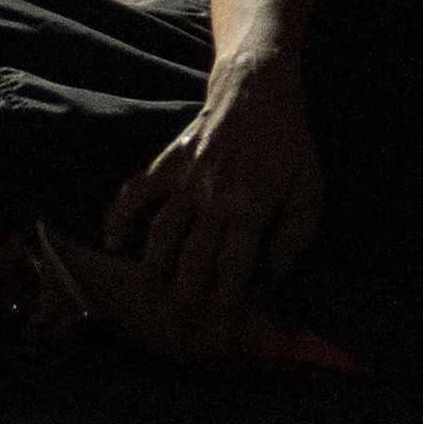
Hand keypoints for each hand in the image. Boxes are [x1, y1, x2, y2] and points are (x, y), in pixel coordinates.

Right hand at [104, 56, 322, 339]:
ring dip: (152, 267)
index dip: (225, 302)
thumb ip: (296, 233)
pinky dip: (120, 216)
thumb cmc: (288, 146)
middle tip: (177, 325)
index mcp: (252, 207)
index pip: (234, 266)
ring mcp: (187, 179)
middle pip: (192, 258)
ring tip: (147, 292)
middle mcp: (215, 197)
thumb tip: (276, 273)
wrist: (258, 92)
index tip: (219, 331)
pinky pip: (136, 192)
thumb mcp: (309, 188)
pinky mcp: (168, 162)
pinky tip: (113, 240)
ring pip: (161, 232)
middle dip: (184, 296)